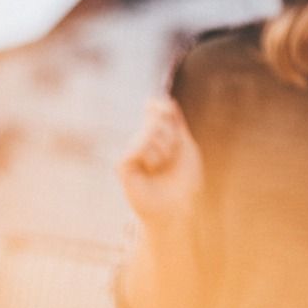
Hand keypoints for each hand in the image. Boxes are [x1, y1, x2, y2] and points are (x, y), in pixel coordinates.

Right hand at [118, 97, 203, 226]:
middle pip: (156, 119)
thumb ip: (176, 123)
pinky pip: (134, 148)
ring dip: (163, 151)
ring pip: (147, 133)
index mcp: (159, 135)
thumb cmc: (184, 179)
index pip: (157, 109)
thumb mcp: (185, 146)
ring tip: (161, 167)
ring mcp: (132, 152)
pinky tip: (149, 170)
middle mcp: (143, 140)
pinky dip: (148, 157)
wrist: (178, 207)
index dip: (162, 107)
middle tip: (172, 156)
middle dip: (171, 136)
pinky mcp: (122, 166)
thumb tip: (165, 100)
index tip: (167, 110)